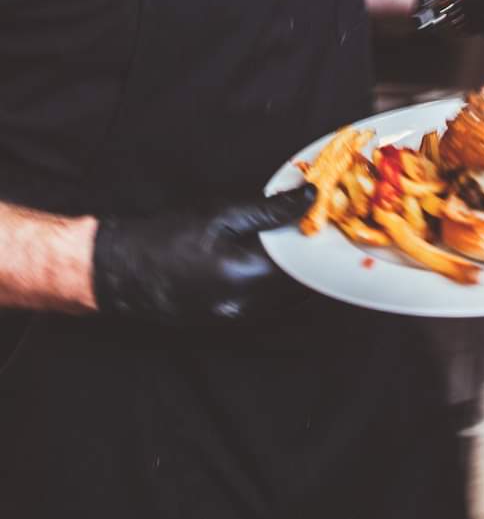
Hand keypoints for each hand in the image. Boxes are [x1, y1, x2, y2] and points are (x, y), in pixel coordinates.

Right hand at [91, 185, 316, 324]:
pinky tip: (274, 262)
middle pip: (301, 285)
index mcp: (248, 277)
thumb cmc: (167, 237)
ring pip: (288, 299)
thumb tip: (309, 197)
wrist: (120, 271)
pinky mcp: (228, 322)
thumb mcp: (221, 213)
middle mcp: (248, 306)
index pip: (305, 262)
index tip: (329, 220)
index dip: (319, 240)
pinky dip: (279, 285)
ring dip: (298, 273)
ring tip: (296, 242)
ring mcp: (238, 319)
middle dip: (312, 258)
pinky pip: (269, 306)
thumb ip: (271, 210)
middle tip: (318, 229)